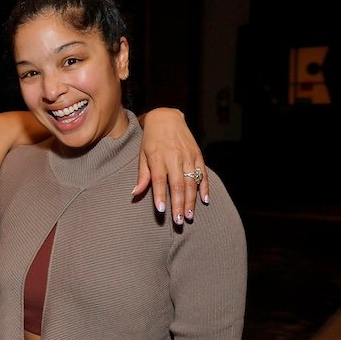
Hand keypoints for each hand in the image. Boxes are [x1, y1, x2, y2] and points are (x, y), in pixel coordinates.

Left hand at [133, 107, 209, 224]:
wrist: (167, 118)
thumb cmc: (151, 140)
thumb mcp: (142, 155)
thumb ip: (142, 175)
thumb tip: (135, 193)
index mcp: (158, 157)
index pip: (159, 180)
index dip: (160, 195)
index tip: (162, 210)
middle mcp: (174, 157)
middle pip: (177, 184)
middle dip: (178, 204)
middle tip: (178, 221)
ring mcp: (188, 156)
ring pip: (191, 182)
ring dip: (191, 200)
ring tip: (188, 215)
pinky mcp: (198, 155)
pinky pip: (203, 174)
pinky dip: (204, 187)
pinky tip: (204, 200)